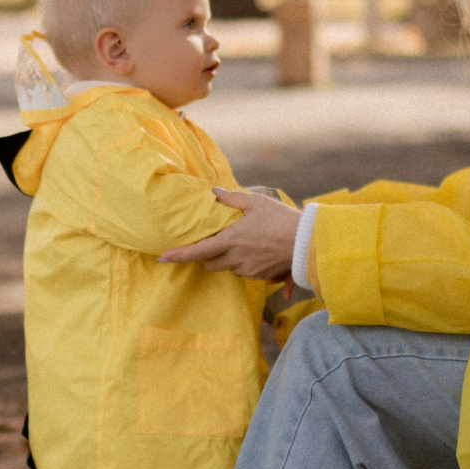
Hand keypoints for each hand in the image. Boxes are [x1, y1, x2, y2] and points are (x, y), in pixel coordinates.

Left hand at [161, 188, 300, 280]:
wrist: (307, 242)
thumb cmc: (281, 219)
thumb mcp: (256, 202)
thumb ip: (231, 198)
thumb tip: (213, 192)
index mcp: (232, 240)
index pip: (198, 251)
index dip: (178, 255)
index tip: (162, 258)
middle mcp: (237, 258)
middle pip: (210, 263)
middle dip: (207, 256)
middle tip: (213, 243)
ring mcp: (249, 270)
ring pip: (228, 268)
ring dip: (227, 259)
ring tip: (243, 243)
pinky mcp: (260, 277)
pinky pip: (244, 272)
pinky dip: (244, 263)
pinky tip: (257, 250)